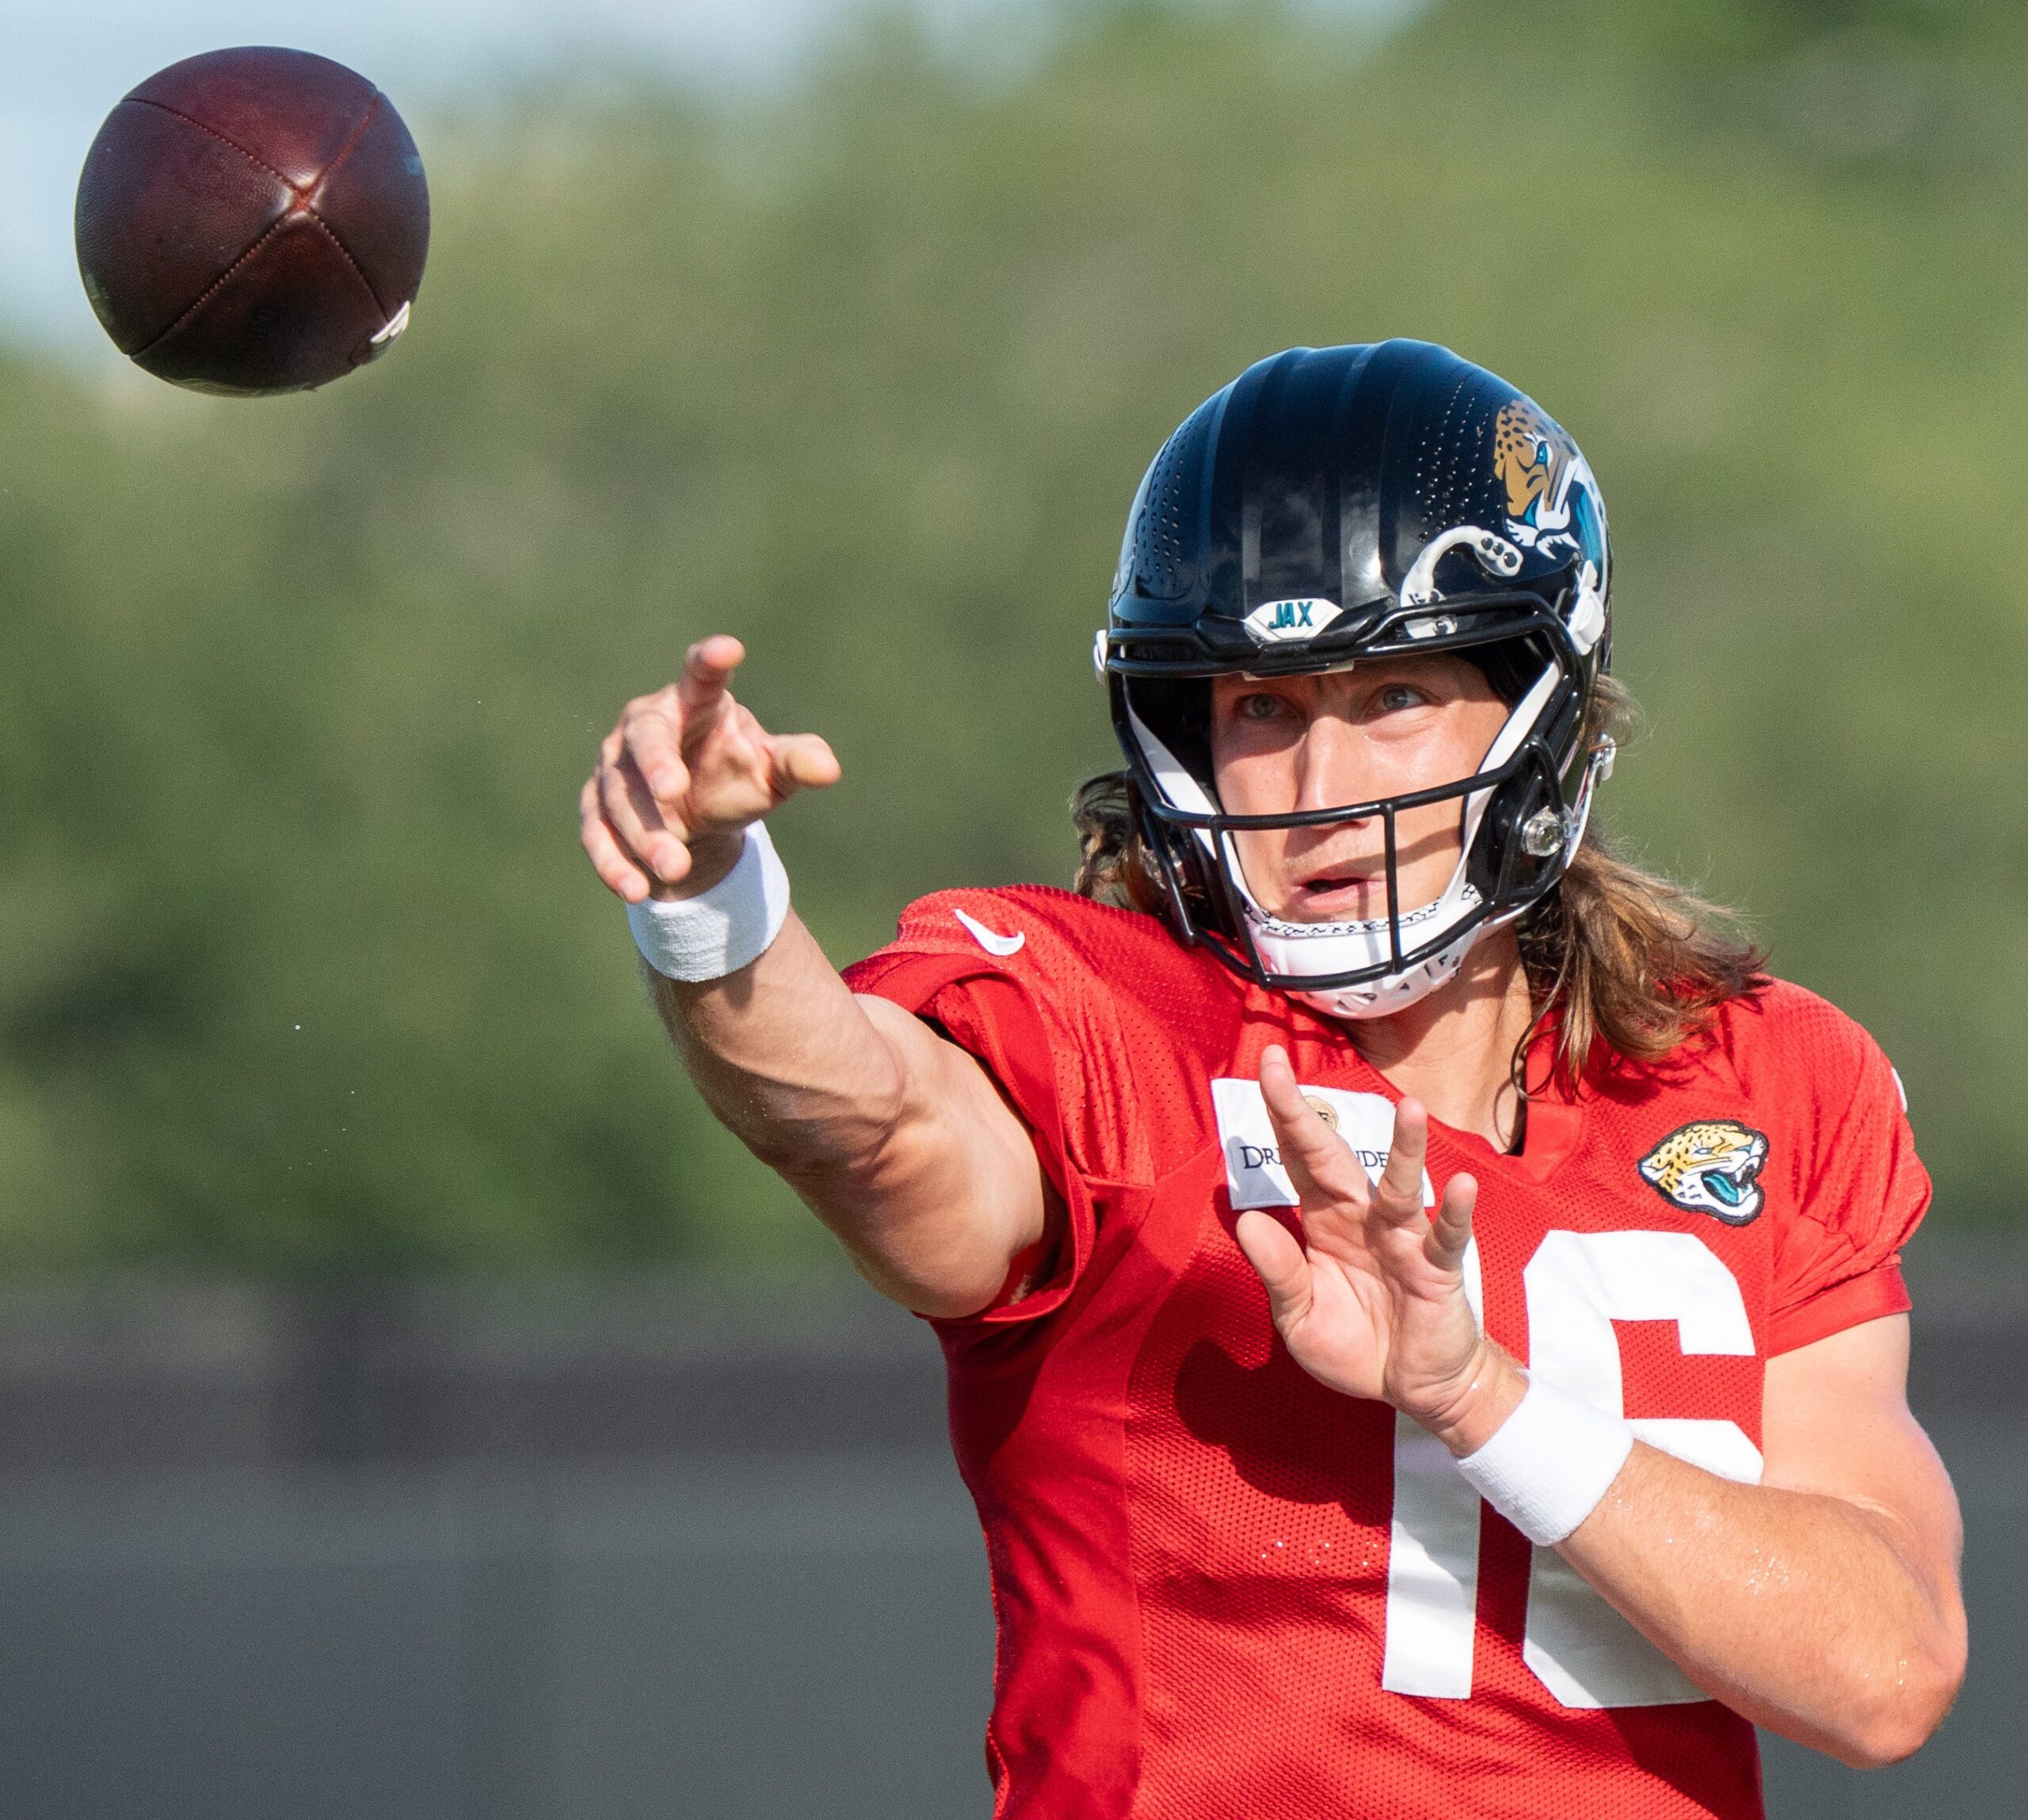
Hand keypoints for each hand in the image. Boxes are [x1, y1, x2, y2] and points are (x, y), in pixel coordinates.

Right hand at [580, 635, 840, 902]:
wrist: (696, 823)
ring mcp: (614, 766)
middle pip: (645, 736)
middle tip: (673, 791)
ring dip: (644, 833)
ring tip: (675, 868)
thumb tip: (829, 768)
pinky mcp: (595, 807)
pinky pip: (596, 833)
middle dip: (656, 763)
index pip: (700, 676)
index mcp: (695, 702)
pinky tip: (635, 889)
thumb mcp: (773, 774)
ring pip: (619, 795)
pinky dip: (613, 862)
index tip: (729, 650)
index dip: (710, 663)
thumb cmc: (737, 778)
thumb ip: (796, 763)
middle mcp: (646, 725)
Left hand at [1232, 1045, 1521, 1452]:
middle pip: (1329, 1157)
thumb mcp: (1299, 1317)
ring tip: (1409, 1108)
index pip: (1296, 1161)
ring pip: (1399, 1186)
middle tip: (1276, 1064)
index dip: (1277, 1119)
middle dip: (1302, 1113)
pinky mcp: (1437, 1270)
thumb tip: (1246, 1220)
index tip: (1261, 1070)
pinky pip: (1446, 1237)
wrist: (1416, 1389)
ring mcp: (1403, 1239)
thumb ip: (1277, 1271)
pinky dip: (1453, 1212)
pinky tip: (1457, 1185)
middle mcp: (1362, 1217)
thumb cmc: (1357, 1344)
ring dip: (1404, 1148)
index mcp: (1324, 1223)